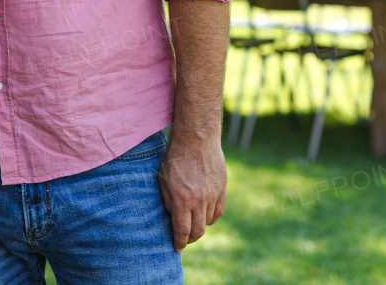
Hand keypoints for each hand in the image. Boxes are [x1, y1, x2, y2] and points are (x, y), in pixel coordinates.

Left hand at [157, 128, 226, 250]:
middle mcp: (199, 200)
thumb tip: (172, 218)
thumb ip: (167, 201)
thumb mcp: (163, 179)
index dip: (179, 242)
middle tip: (184, 239)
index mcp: (182, 199)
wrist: (197, 138)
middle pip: (198, 231)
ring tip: (193, 224)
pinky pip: (219, 211)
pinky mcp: (222, 188)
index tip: (177, 247)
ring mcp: (213, 195)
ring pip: (208, 222)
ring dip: (200, 227)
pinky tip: (205, 215)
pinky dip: (211, 217)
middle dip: (190, 239)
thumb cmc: (175, 157)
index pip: (183, 231)